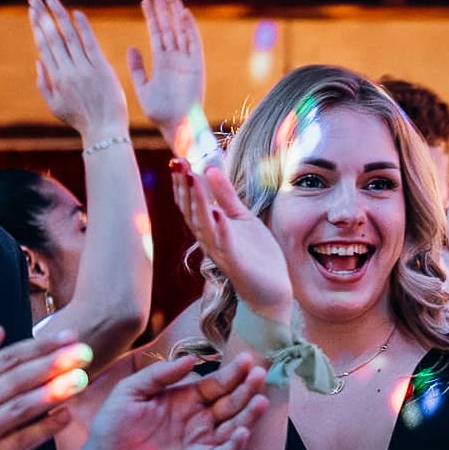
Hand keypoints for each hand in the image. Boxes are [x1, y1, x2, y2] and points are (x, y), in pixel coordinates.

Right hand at [0, 323, 93, 449]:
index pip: (7, 358)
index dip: (40, 347)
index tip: (69, 338)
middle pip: (16, 379)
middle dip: (52, 364)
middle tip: (83, 354)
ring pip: (20, 407)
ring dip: (52, 393)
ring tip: (80, 380)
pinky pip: (24, 439)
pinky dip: (46, 427)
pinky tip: (67, 415)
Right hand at [29, 0, 129, 142]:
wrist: (104, 130)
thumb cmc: (80, 120)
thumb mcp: (55, 107)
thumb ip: (44, 84)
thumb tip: (38, 62)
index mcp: (56, 79)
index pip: (44, 47)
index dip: (37, 28)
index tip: (32, 13)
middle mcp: (68, 71)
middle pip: (52, 38)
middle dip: (42, 16)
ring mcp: (84, 68)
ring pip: (69, 36)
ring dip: (59, 16)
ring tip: (51, 0)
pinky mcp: (101, 68)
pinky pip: (90, 43)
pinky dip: (83, 27)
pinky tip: (76, 13)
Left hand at [69, 351, 271, 449]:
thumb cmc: (113, 428)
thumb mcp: (131, 392)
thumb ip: (159, 375)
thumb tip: (191, 360)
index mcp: (185, 400)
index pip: (216, 384)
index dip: (232, 373)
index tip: (248, 360)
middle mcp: (198, 421)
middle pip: (230, 403)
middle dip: (247, 389)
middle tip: (260, 374)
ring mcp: (200, 445)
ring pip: (233, 428)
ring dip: (249, 416)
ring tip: (260, 401)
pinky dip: (234, 446)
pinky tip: (243, 432)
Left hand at [126, 0, 208, 146]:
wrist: (178, 126)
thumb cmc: (160, 113)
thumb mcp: (143, 89)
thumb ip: (137, 68)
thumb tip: (131, 47)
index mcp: (161, 63)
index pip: (156, 33)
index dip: (152, 16)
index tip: (146, 0)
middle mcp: (174, 59)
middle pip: (168, 28)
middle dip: (163, 10)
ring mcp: (186, 61)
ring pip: (180, 31)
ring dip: (176, 13)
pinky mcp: (196, 66)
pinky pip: (193, 43)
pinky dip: (189, 28)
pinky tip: (184, 13)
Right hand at [175, 160, 294, 319]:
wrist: (271, 290)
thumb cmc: (255, 255)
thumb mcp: (241, 217)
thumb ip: (225, 195)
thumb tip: (210, 168)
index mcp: (209, 229)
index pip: (189, 203)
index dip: (182, 183)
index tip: (177, 160)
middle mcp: (209, 240)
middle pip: (191, 211)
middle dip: (185, 187)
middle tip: (179, 163)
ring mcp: (221, 252)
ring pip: (203, 225)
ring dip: (198, 201)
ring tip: (193, 178)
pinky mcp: (236, 263)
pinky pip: (225, 244)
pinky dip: (220, 228)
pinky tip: (217, 212)